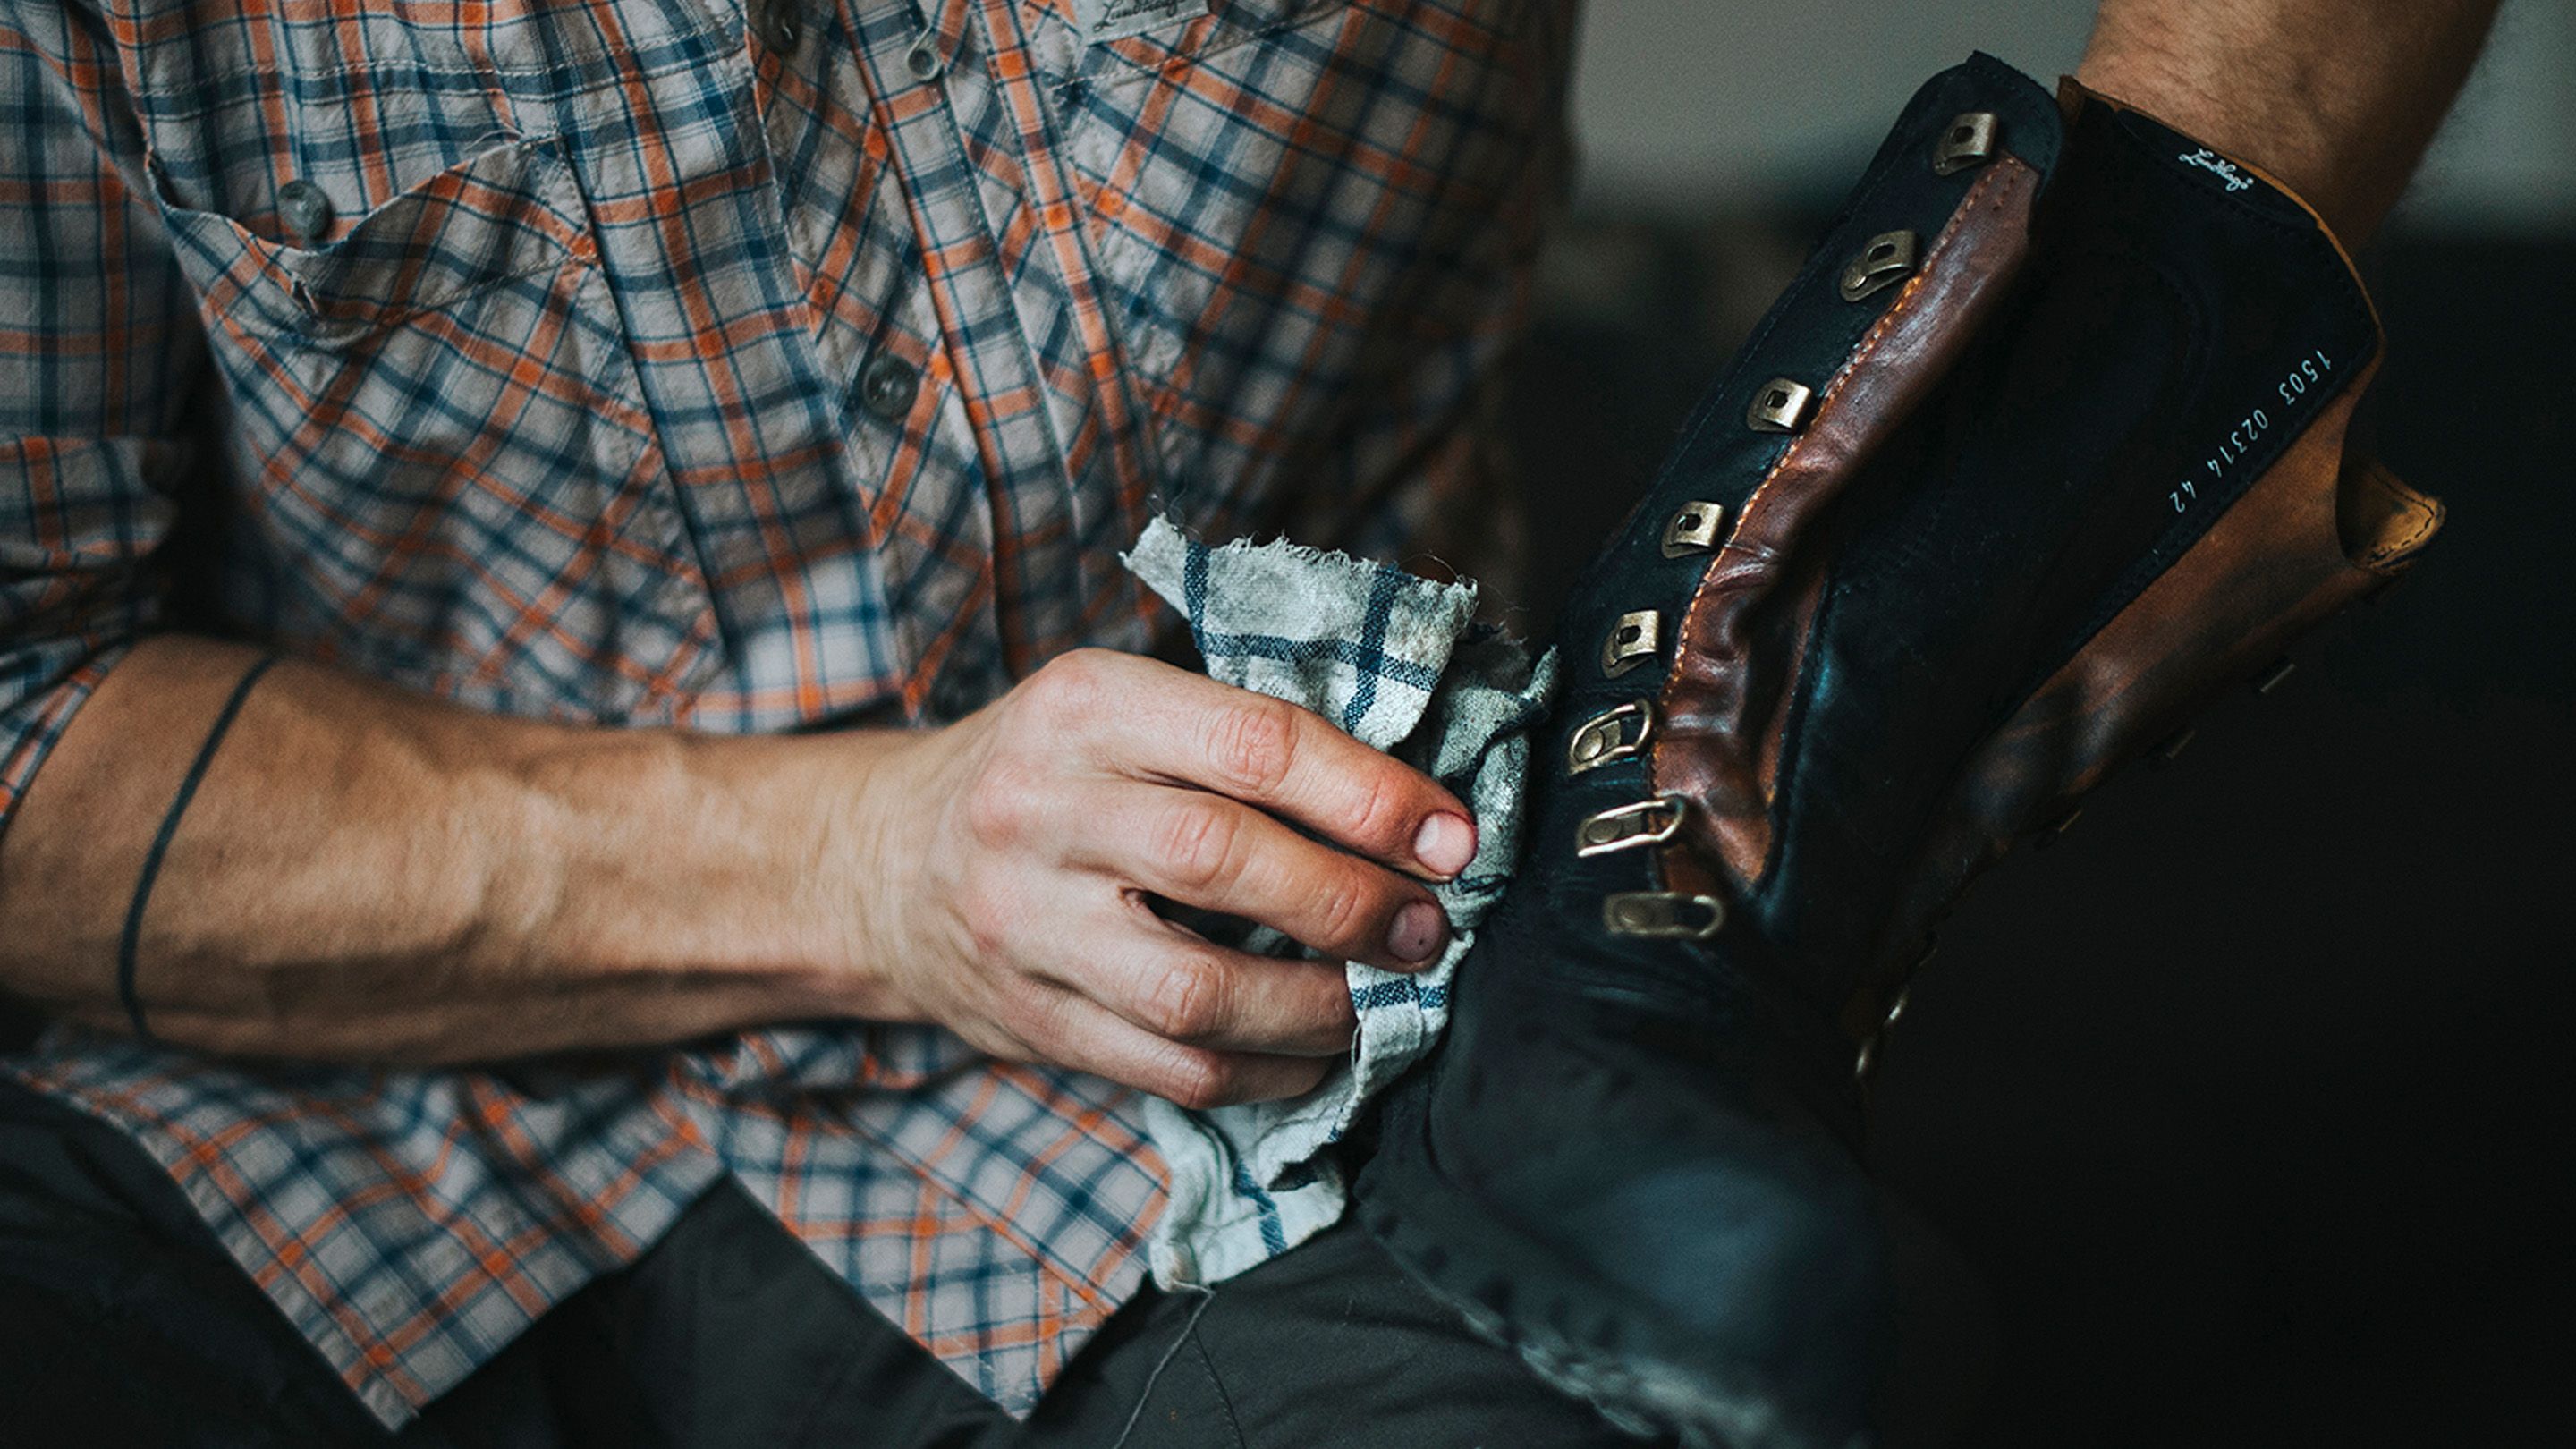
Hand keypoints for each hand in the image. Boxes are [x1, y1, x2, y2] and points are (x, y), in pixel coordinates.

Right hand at [853, 649, 1476, 1107]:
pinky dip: (1267, 1070)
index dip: (1372, 796)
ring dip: (1320, 1006)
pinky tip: (1316, 1051)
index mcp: (1085, 704)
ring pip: (1198, 988)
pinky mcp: (1029, 1020)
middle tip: (1428, 926)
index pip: (1256, 743)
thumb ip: (1239, 736)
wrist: (883, 860)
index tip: (1451, 837)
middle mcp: (1041, 807)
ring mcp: (1025, 923)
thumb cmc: (1048, 771)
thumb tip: (1414, 806)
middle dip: (1354, 901)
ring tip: (1382, 996)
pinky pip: (1173, 1069)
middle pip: (1226, 860)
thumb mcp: (1120, 706)